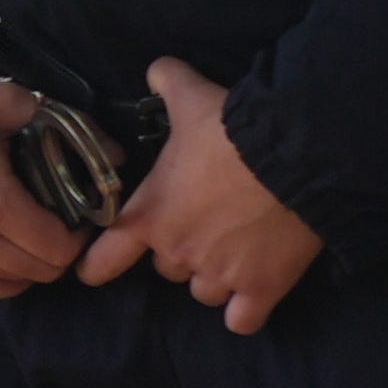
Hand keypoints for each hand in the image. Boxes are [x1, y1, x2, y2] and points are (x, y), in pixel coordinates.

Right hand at [0, 67, 86, 301]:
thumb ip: (59, 123)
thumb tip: (113, 151)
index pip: (57, 248)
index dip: (79, 235)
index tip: (80, 214)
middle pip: (37, 271)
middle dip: (59, 252)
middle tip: (61, 224)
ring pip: (6, 283)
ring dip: (29, 265)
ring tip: (33, 238)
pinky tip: (6, 265)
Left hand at [80, 56, 325, 333]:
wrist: (297, 157)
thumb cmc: (233, 130)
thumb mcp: (192, 97)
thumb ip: (167, 82)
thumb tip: (157, 68)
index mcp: (149, 215)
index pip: (103, 258)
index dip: (95, 267)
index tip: (90, 273)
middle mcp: (177, 253)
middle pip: (167, 268)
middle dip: (180, 252)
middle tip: (204, 226)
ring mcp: (220, 275)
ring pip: (203, 292)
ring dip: (212, 278)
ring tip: (234, 251)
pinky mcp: (262, 289)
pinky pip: (242, 320)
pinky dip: (245, 311)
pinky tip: (252, 295)